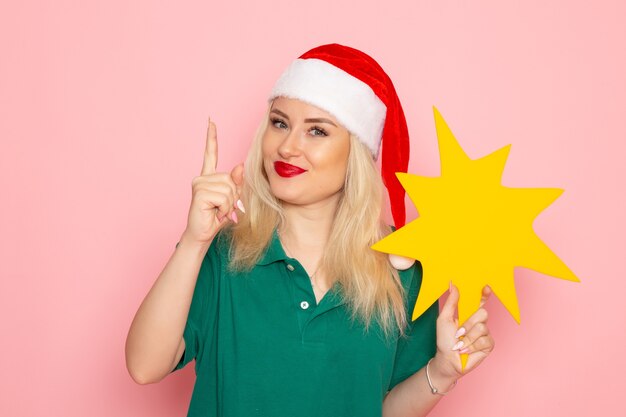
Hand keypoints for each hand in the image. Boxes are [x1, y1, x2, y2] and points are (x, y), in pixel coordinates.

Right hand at [181, 119, 244, 246]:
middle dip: (233, 196)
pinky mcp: (199, 192)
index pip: (210, 153)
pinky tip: (214, 212)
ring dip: (229, 204)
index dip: (211, 137)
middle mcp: (202, 177)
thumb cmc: (216, 217)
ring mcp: (199, 183)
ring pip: (229, 188)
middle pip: (231, 179)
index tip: (211, 121)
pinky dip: (224, 208)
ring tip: (218, 211)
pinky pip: (224, 197)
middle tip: (222, 208)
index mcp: (209, 177)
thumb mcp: (231, 199)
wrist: (203, 234)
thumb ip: (236, 183)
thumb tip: (239, 166)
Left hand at [431, 284, 494, 380]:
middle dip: (468, 323)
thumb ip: (451, 302)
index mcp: (469, 313)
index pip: (480, 301)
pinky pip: (485, 340)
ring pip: (483, 327)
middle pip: (483, 313)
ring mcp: (485, 333)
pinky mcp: (488, 344)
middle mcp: (479, 321)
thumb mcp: (444, 318)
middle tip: (458, 332)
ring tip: (460, 343)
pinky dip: (473, 345)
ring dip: (468, 337)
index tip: (486, 288)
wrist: (448, 359)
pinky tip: (466, 350)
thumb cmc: (444, 339)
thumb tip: (453, 284)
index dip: (484, 294)